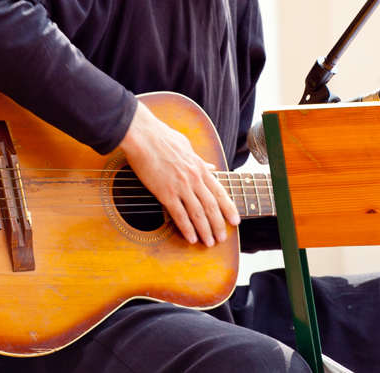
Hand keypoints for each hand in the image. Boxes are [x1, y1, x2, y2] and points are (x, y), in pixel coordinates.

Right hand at [118, 100, 240, 245]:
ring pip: (198, 214)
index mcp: (200, 167)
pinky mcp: (165, 193)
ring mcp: (181, 187)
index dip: (229, 209)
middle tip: (222, 238)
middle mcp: (194, 179)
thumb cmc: (162, 137)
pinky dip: (186, 228)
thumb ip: (199, 160)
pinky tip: (191, 238)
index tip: (235, 220)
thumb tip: (210, 166)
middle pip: (211, 207)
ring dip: (205, 231)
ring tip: (209, 243)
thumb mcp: (187, 146)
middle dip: (218, 225)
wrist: (144, 136)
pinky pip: (179, 215)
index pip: (219, 192)